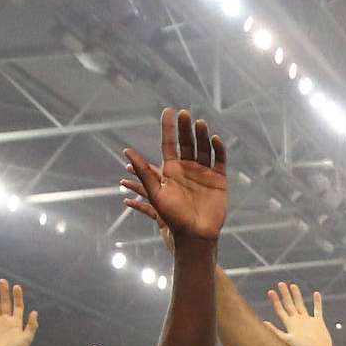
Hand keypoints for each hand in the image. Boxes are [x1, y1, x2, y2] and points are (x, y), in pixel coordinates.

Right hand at [0, 279, 37, 345]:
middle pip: (5, 303)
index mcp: (17, 322)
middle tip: (3, 281)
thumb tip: (35, 312)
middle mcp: (7, 320)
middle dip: (4, 292)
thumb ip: (31, 325)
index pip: (18, 306)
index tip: (16, 286)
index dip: (17, 296)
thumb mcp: (27, 338)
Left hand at [118, 109, 229, 242]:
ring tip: (199, 123)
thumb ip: (144, 172)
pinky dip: (218, 149)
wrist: (195, 233)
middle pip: (187, 143)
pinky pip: (219, 160)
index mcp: (171, 170)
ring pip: (203, 148)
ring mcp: (203, 173)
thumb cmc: (173, 216)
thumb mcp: (155, 193)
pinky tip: (214, 139)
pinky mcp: (218, 179)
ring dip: (201, 135)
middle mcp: (187, 168)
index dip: (168, 128)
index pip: (169, 144)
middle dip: (185, 128)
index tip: (168, 111)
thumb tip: (126, 151)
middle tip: (184, 113)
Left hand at [265, 282, 334, 345]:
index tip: (271, 292)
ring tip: (293, 285)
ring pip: (301, 305)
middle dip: (285, 294)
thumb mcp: (288, 340)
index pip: (281, 310)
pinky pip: (317, 310)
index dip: (275, 301)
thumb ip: (276, 332)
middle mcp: (298, 321)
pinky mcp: (318, 322)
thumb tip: (263, 323)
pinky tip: (316, 294)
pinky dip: (317, 302)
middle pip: (289, 305)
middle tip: (280, 283)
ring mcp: (308, 321)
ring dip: (297, 295)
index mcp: (290, 324)